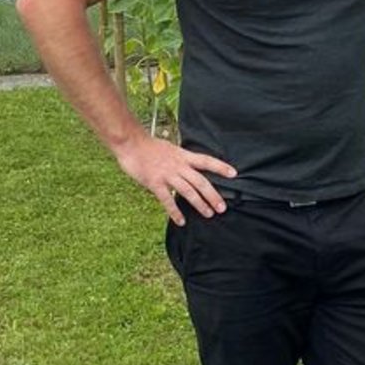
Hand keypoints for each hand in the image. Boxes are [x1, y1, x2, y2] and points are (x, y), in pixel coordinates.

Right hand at [113, 134, 236, 224]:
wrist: (130, 143)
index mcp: (183, 156)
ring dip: (200, 204)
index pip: (206, 161)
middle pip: (201, 181)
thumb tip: (187, 169)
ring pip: (188, 191)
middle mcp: (178, 165)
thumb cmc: (148, 146)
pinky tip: (181, 221)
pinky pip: (167, 200)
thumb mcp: (170, 148)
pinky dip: (175, 212)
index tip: (234, 174)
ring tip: (208, 214)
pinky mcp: (155, 182)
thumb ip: (180, 159)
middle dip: (213, 195)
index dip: (220, 167)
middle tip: (222, 208)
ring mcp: (167, 174)